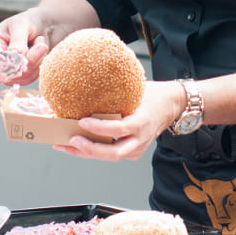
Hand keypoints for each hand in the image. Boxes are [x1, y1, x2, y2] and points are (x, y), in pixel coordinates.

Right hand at [0, 9, 48, 84]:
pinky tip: (41, 52)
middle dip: (28, 59)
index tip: (22, 54)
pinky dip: (40, 65)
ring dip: (37, 60)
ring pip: (21, 76)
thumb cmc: (28, 22)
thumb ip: (18, 39)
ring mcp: (7, 71)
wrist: (42, 27)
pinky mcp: (20, 77)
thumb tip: (15, 54)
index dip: (6, 60)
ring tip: (40, 43)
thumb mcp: (22, 24)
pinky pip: (30, 78)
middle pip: (8, 71)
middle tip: (41, 45)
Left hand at [52, 80, 185, 162]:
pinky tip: (76, 145)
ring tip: (64, 145)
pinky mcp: (132, 152)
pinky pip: (111, 154)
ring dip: (85, 153)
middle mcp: (140, 139)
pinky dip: (93, 150)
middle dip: (89, 149)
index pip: (119, 129)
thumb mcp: (137, 89)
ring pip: (109, 156)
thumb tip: (90, 78)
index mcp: (142, 121)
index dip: (100, 128)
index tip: (82, 121)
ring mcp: (137, 148)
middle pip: (113, 153)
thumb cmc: (152, 94)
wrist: (171, 105)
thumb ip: (118, 89)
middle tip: (71, 139)